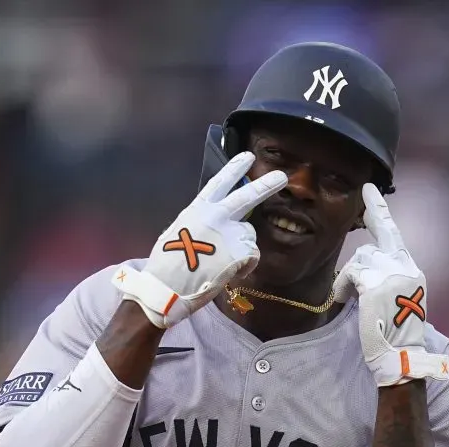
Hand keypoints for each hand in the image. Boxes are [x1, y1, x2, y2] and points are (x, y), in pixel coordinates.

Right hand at [113, 152, 286, 328]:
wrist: (167, 287)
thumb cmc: (168, 265)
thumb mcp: (179, 232)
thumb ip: (200, 223)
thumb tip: (214, 226)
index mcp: (197, 209)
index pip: (219, 183)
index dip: (234, 168)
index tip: (248, 157)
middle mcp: (216, 215)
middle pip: (247, 196)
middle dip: (266, 185)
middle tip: (282, 177)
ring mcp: (229, 232)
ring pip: (249, 235)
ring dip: (242, 248)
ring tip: (222, 263)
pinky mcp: (240, 251)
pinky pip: (252, 256)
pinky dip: (245, 266)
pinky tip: (229, 272)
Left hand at [332, 184, 448, 386]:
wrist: (400, 353)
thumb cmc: (394, 333)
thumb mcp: (394, 298)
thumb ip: (384, 277)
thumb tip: (362, 264)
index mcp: (411, 271)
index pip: (395, 236)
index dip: (381, 212)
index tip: (371, 193)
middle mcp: (406, 267)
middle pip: (379, 240)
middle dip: (373, 218)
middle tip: (366, 196)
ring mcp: (392, 273)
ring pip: (360, 259)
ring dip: (350, 278)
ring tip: (349, 297)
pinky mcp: (376, 283)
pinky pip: (350, 274)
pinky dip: (343, 287)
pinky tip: (344, 299)